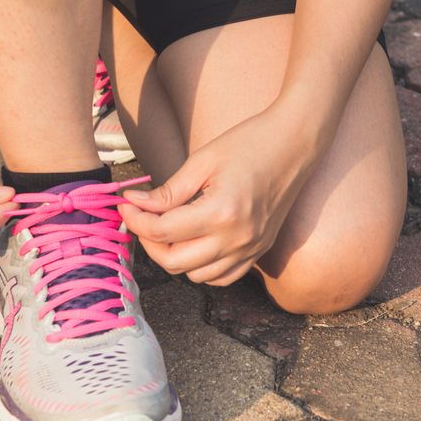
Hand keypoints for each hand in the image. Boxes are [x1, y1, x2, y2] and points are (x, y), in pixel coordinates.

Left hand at [119, 103, 322, 285]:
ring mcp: (251, 249)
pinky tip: (194, 243)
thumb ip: (168, 191)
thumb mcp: (202, 161)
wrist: (295, 143)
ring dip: (174, 257)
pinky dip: (201, 268)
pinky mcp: (259, 252)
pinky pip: (222, 277)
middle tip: (141, 217)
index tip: (126, 204)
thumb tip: (135, 204)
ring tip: (167, 228)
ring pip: (196, 276)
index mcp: (221, 213)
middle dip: (149, 241)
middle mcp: (237, 239)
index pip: (162, 231)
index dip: (136, 219)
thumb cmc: (249, 143)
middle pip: (174, 261)